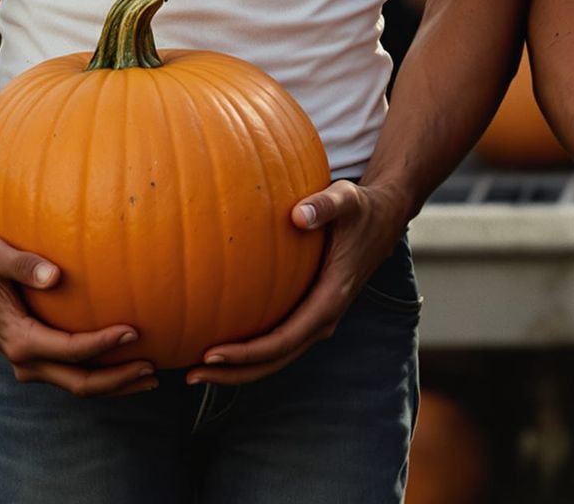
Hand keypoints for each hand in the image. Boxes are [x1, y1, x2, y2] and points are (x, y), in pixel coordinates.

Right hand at [0, 229, 155, 395]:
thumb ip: (22, 264)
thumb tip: (54, 274)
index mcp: (18, 338)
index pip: (70, 351)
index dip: (104, 344)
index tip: (135, 330)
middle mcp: (22, 358)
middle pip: (78, 382)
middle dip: (117, 380)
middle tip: (155, 369)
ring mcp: (26, 360)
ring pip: (75, 383)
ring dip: (112, 384)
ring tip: (150, 375)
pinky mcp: (30, 353)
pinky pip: (68, 371)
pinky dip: (98, 372)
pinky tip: (124, 361)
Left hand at [188, 180, 403, 385]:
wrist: (383, 217)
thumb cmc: (360, 207)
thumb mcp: (346, 199)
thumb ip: (324, 206)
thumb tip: (297, 216)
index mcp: (330, 299)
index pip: (284, 341)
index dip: (247, 353)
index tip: (211, 354)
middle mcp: (324, 317)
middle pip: (275, 361)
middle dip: (234, 372)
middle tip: (191, 374)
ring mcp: (317, 317)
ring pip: (276, 356)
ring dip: (239, 367)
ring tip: (196, 369)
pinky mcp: (311, 310)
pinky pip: (279, 340)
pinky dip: (250, 349)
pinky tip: (221, 338)